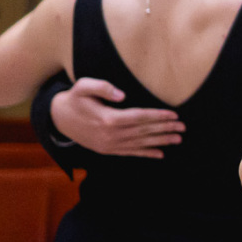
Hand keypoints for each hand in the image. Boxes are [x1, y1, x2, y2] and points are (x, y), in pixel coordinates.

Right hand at [51, 78, 183, 157]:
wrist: (58, 119)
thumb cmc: (75, 99)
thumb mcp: (82, 87)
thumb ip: (102, 87)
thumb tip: (121, 95)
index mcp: (108, 118)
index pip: (139, 117)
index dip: (158, 116)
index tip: (174, 115)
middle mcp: (111, 134)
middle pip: (143, 131)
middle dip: (165, 129)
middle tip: (183, 128)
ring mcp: (109, 145)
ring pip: (140, 143)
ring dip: (160, 142)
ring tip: (178, 139)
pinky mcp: (107, 150)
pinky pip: (130, 153)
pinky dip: (146, 154)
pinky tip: (160, 154)